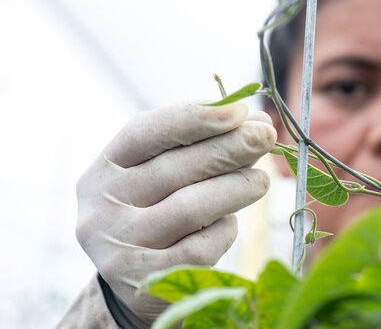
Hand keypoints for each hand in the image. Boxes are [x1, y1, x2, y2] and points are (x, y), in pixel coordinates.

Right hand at [75, 101, 275, 324]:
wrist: (131, 281)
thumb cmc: (155, 211)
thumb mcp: (163, 175)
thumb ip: (201, 147)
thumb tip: (258, 123)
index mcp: (105, 168)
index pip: (145, 132)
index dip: (194, 117)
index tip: (239, 109)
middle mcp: (103, 204)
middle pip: (174, 168)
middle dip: (228, 148)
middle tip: (266, 136)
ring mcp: (120, 245)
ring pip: (191, 207)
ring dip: (236, 188)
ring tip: (262, 181)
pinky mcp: (144, 280)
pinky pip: (199, 248)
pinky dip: (223, 230)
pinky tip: (229, 222)